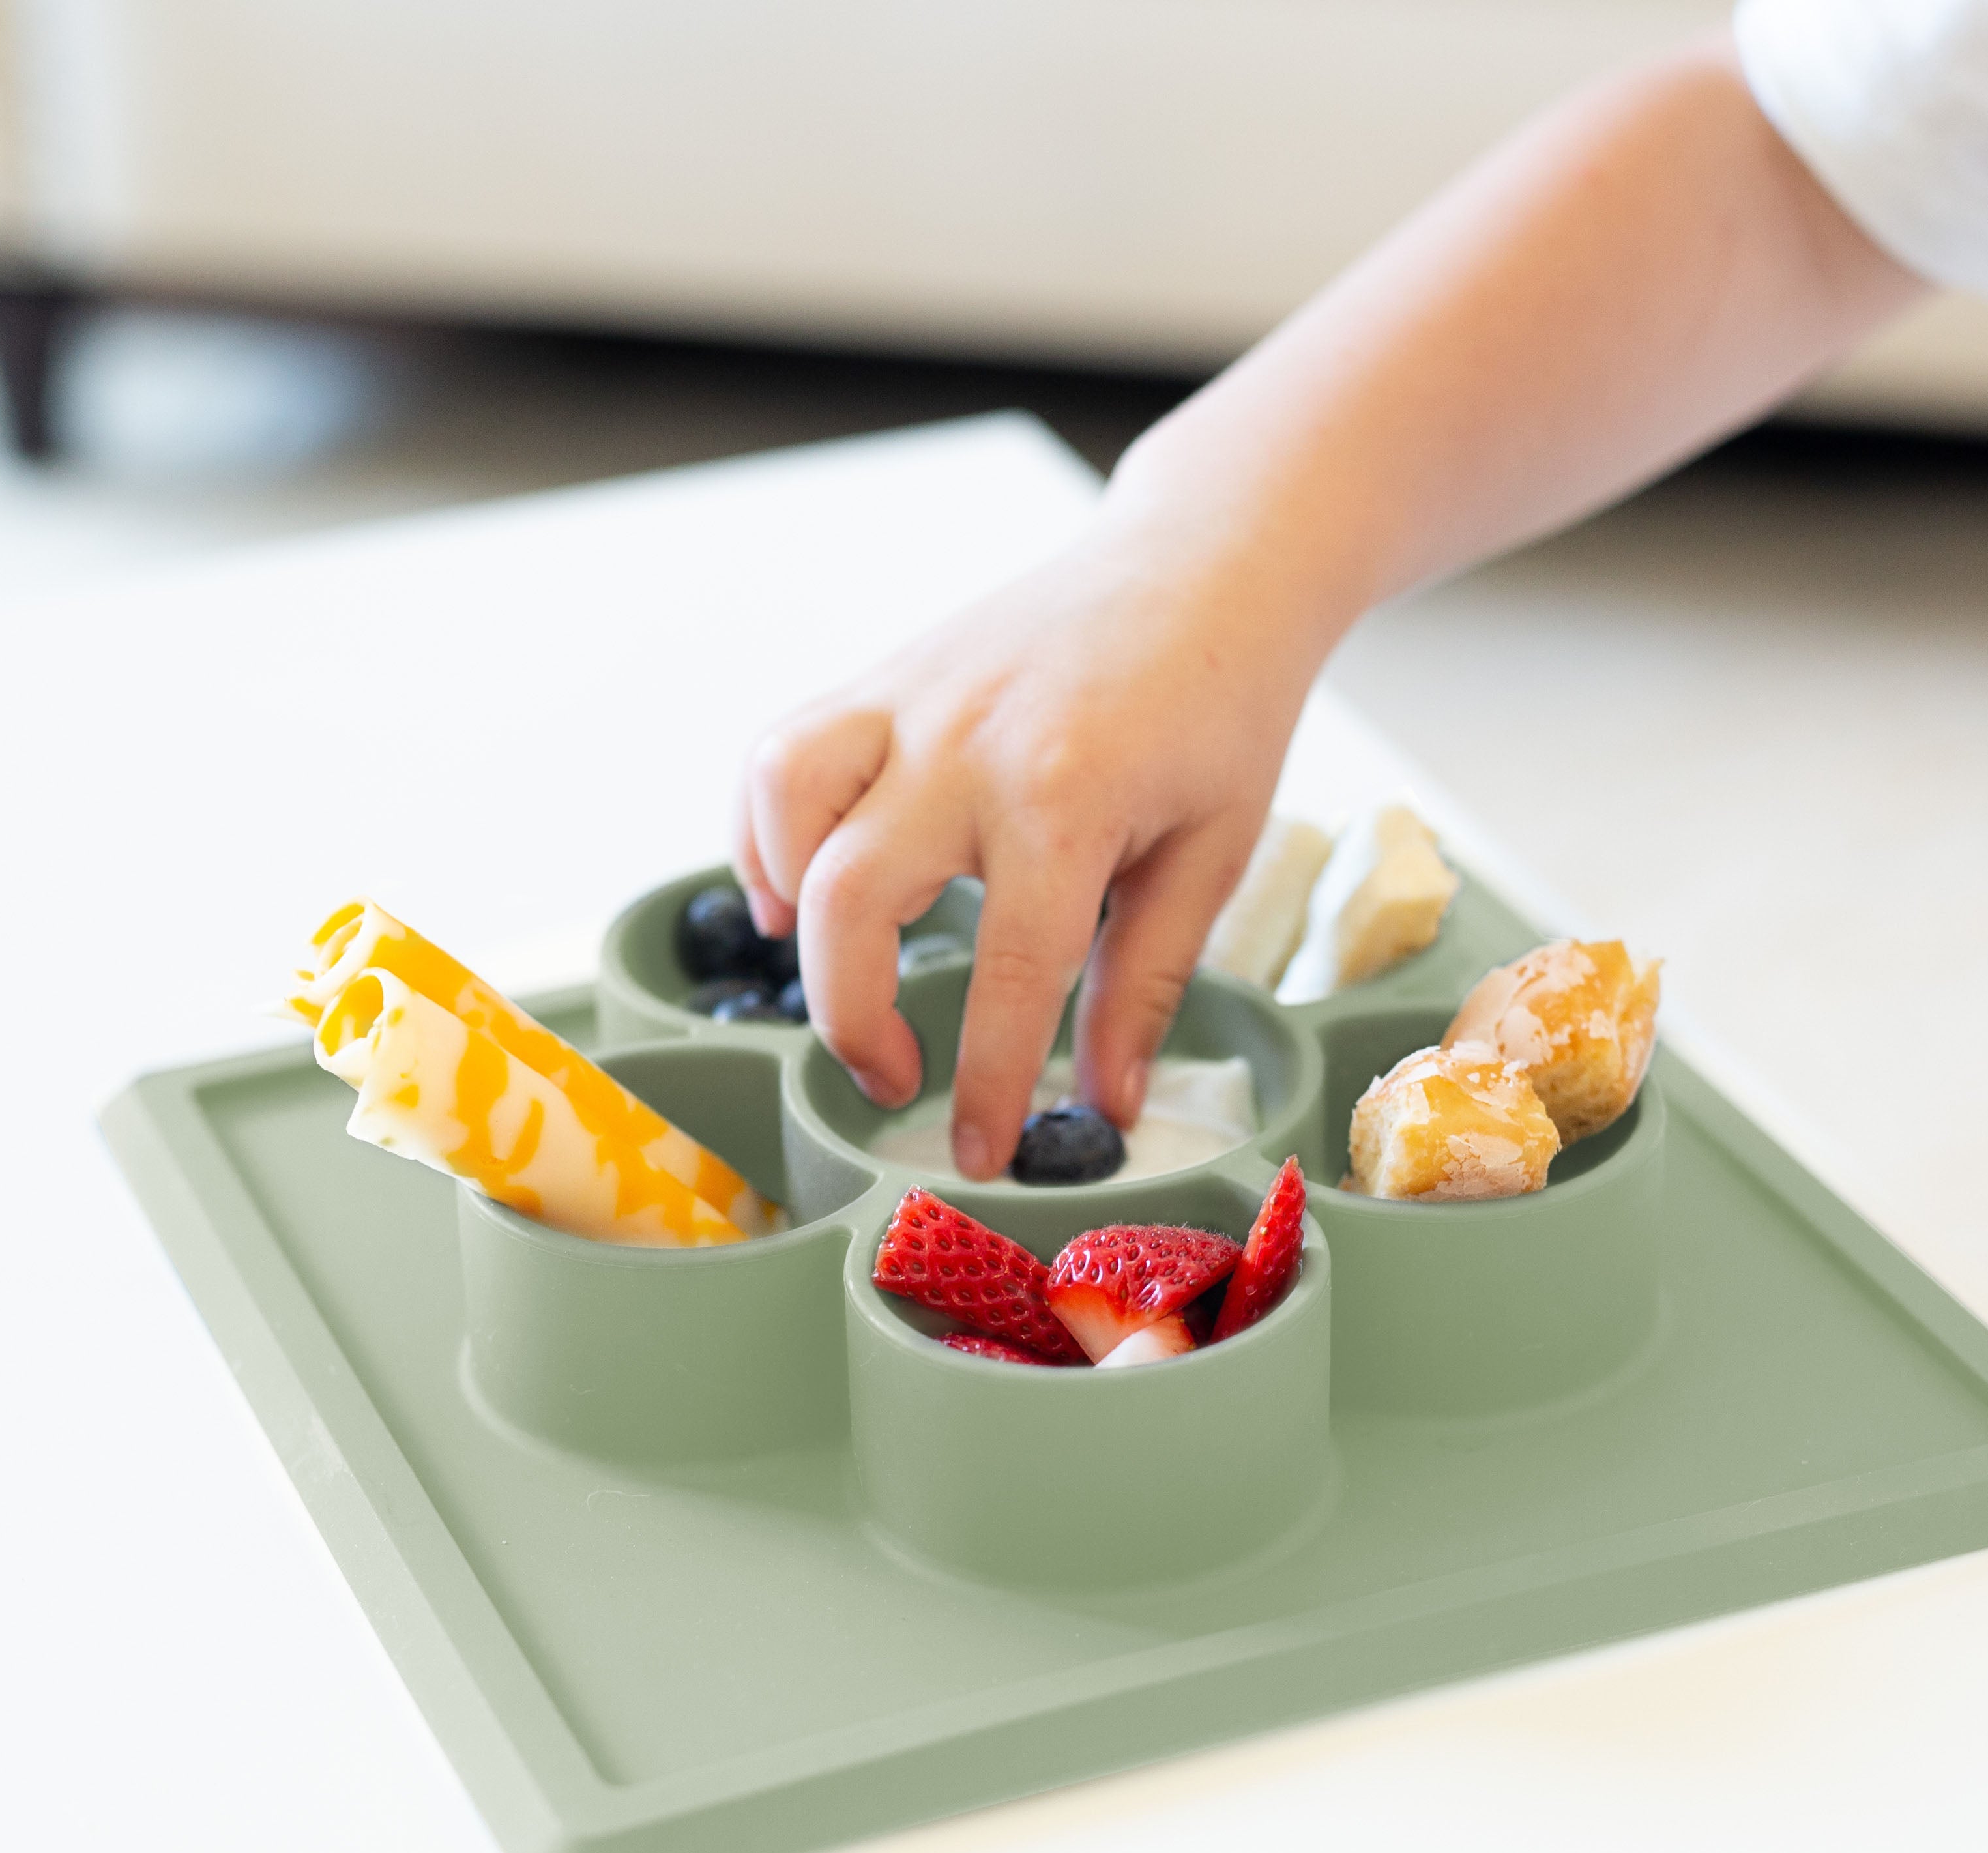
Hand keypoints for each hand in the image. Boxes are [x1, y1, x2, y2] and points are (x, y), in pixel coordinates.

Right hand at [732, 512, 1331, 1176]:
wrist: (1204, 565)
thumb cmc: (1220, 709)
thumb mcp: (1211, 855)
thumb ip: (1146, 983)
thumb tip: (1109, 1105)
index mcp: (1065, 796)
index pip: (1008, 974)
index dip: (987, 1082)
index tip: (979, 1152)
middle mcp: (965, 743)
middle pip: (847, 899)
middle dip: (851, 1016)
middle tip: (895, 1076)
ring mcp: (909, 698)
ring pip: (784, 805)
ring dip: (787, 908)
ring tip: (838, 968)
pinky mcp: (880, 677)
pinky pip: (779, 757)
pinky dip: (767, 833)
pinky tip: (803, 888)